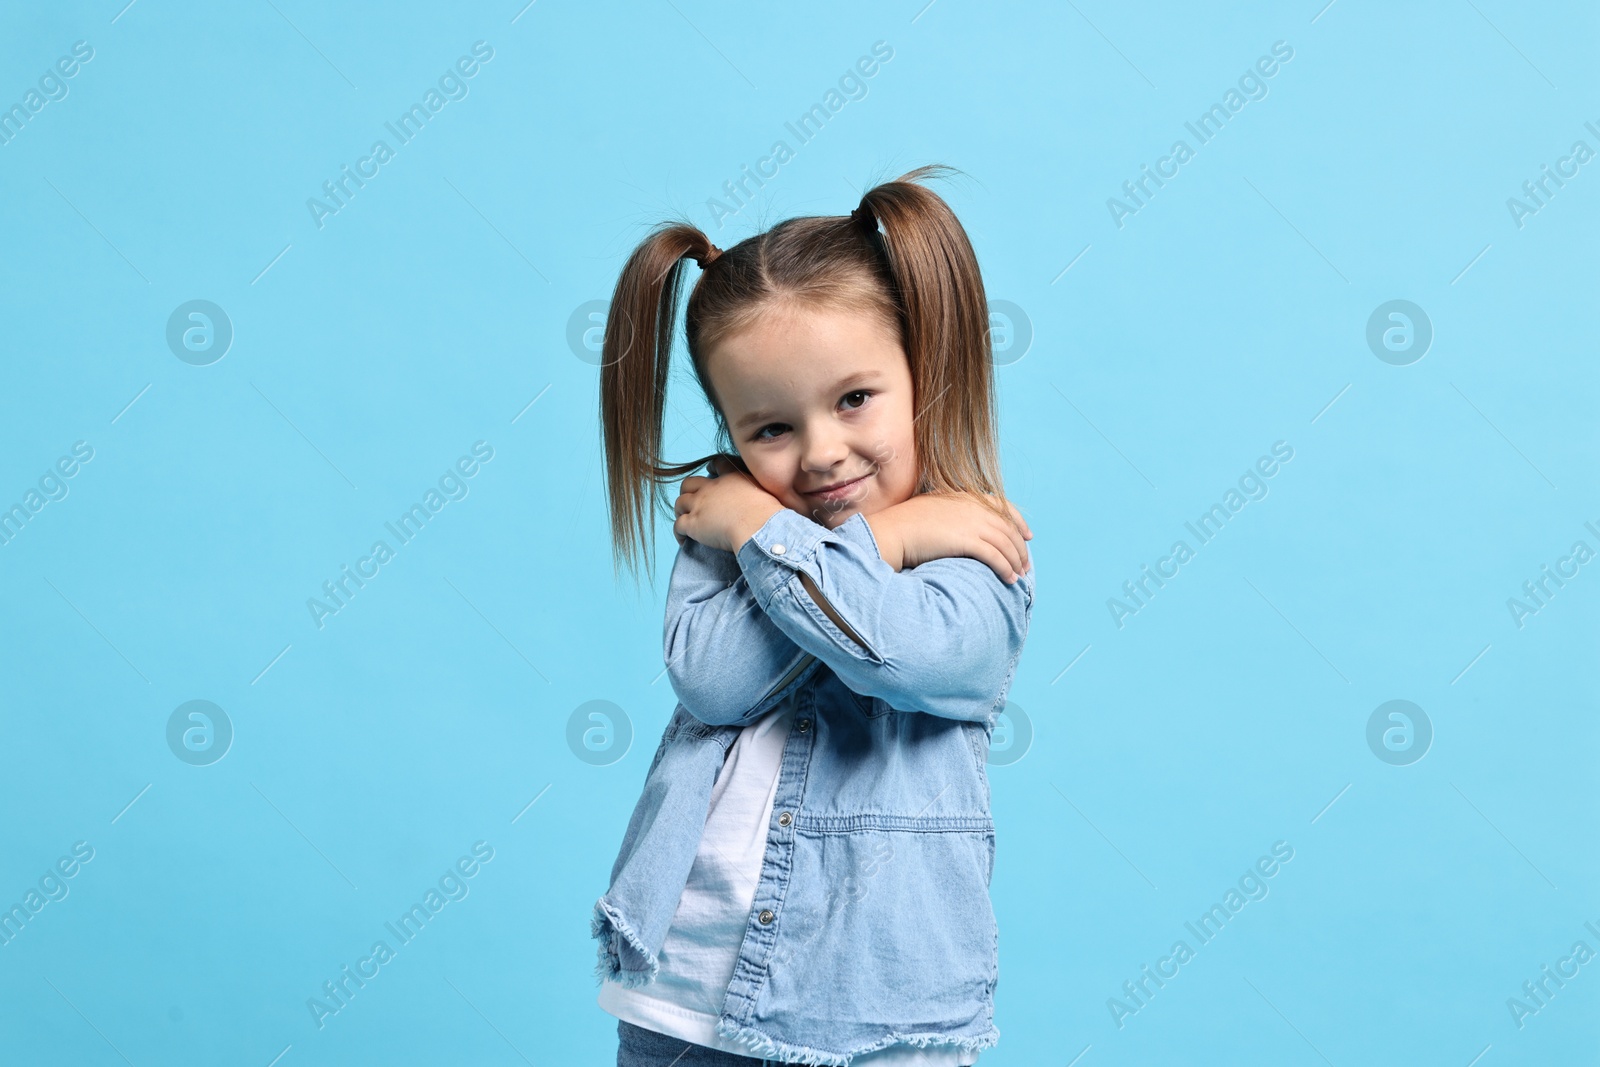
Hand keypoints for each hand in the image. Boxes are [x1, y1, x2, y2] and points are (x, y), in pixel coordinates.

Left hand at [673, 453, 782, 553]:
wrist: (759, 527)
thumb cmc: (772, 515)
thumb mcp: (776, 496)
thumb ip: (778, 495)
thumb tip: (802, 504)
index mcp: (732, 478)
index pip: (717, 464)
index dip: (712, 468)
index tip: (710, 471)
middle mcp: (713, 488)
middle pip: (690, 482)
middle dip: (689, 491)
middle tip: (693, 501)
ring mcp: (700, 505)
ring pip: (680, 502)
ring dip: (681, 511)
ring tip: (685, 520)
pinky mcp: (693, 523)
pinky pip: (678, 526)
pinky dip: (678, 533)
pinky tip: (684, 541)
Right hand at [866, 492, 1032, 583]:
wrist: (893, 531)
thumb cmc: (905, 524)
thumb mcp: (932, 509)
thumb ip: (951, 512)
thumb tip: (958, 526)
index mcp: (967, 497)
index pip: (1005, 506)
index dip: (1020, 522)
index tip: (1028, 536)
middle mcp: (973, 507)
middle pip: (1009, 529)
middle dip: (1020, 549)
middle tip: (1025, 565)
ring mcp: (972, 523)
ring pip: (1006, 544)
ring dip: (1016, 561)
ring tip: (1019, 576)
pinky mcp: (967, 541)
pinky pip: (996, 556)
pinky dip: (1006, 568)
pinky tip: (1009, 579)